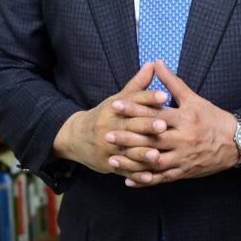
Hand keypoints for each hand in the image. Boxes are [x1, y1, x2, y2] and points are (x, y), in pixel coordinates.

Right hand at [52, 62, 169, 173]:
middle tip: (163, 126)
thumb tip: (153, 64)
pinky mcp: (109, 164)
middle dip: (146, 126)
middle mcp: (109, 127)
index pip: (132, 101)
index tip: (164, 96)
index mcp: (113, 109)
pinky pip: (124, 169)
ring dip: (141, 154)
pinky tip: (149, 177)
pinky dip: (136, 175)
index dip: (148, 98)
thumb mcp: (118, 99)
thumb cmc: (105, 116)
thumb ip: (138, 85)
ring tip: (157, 155)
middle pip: (130, 126)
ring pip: (127, 150)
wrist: (76, 138)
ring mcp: (108, 147)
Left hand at [106, 60, 238, 186]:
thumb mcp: (194, 98)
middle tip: (107, 135)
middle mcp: (182, 139)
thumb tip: (156, 62)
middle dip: (128, 138)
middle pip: (151, 139)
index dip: (134, 109)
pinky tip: (129, 181)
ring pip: (154, 162)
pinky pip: (163, 178)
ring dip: (132, 163)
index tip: (115, 105)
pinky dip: (146, 180)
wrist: (236, 142)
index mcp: (184, 119)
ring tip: (112, 161)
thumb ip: (172, 82)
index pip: (155, 114)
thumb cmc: (212, 118)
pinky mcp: (184, 171)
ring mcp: (183, 157)